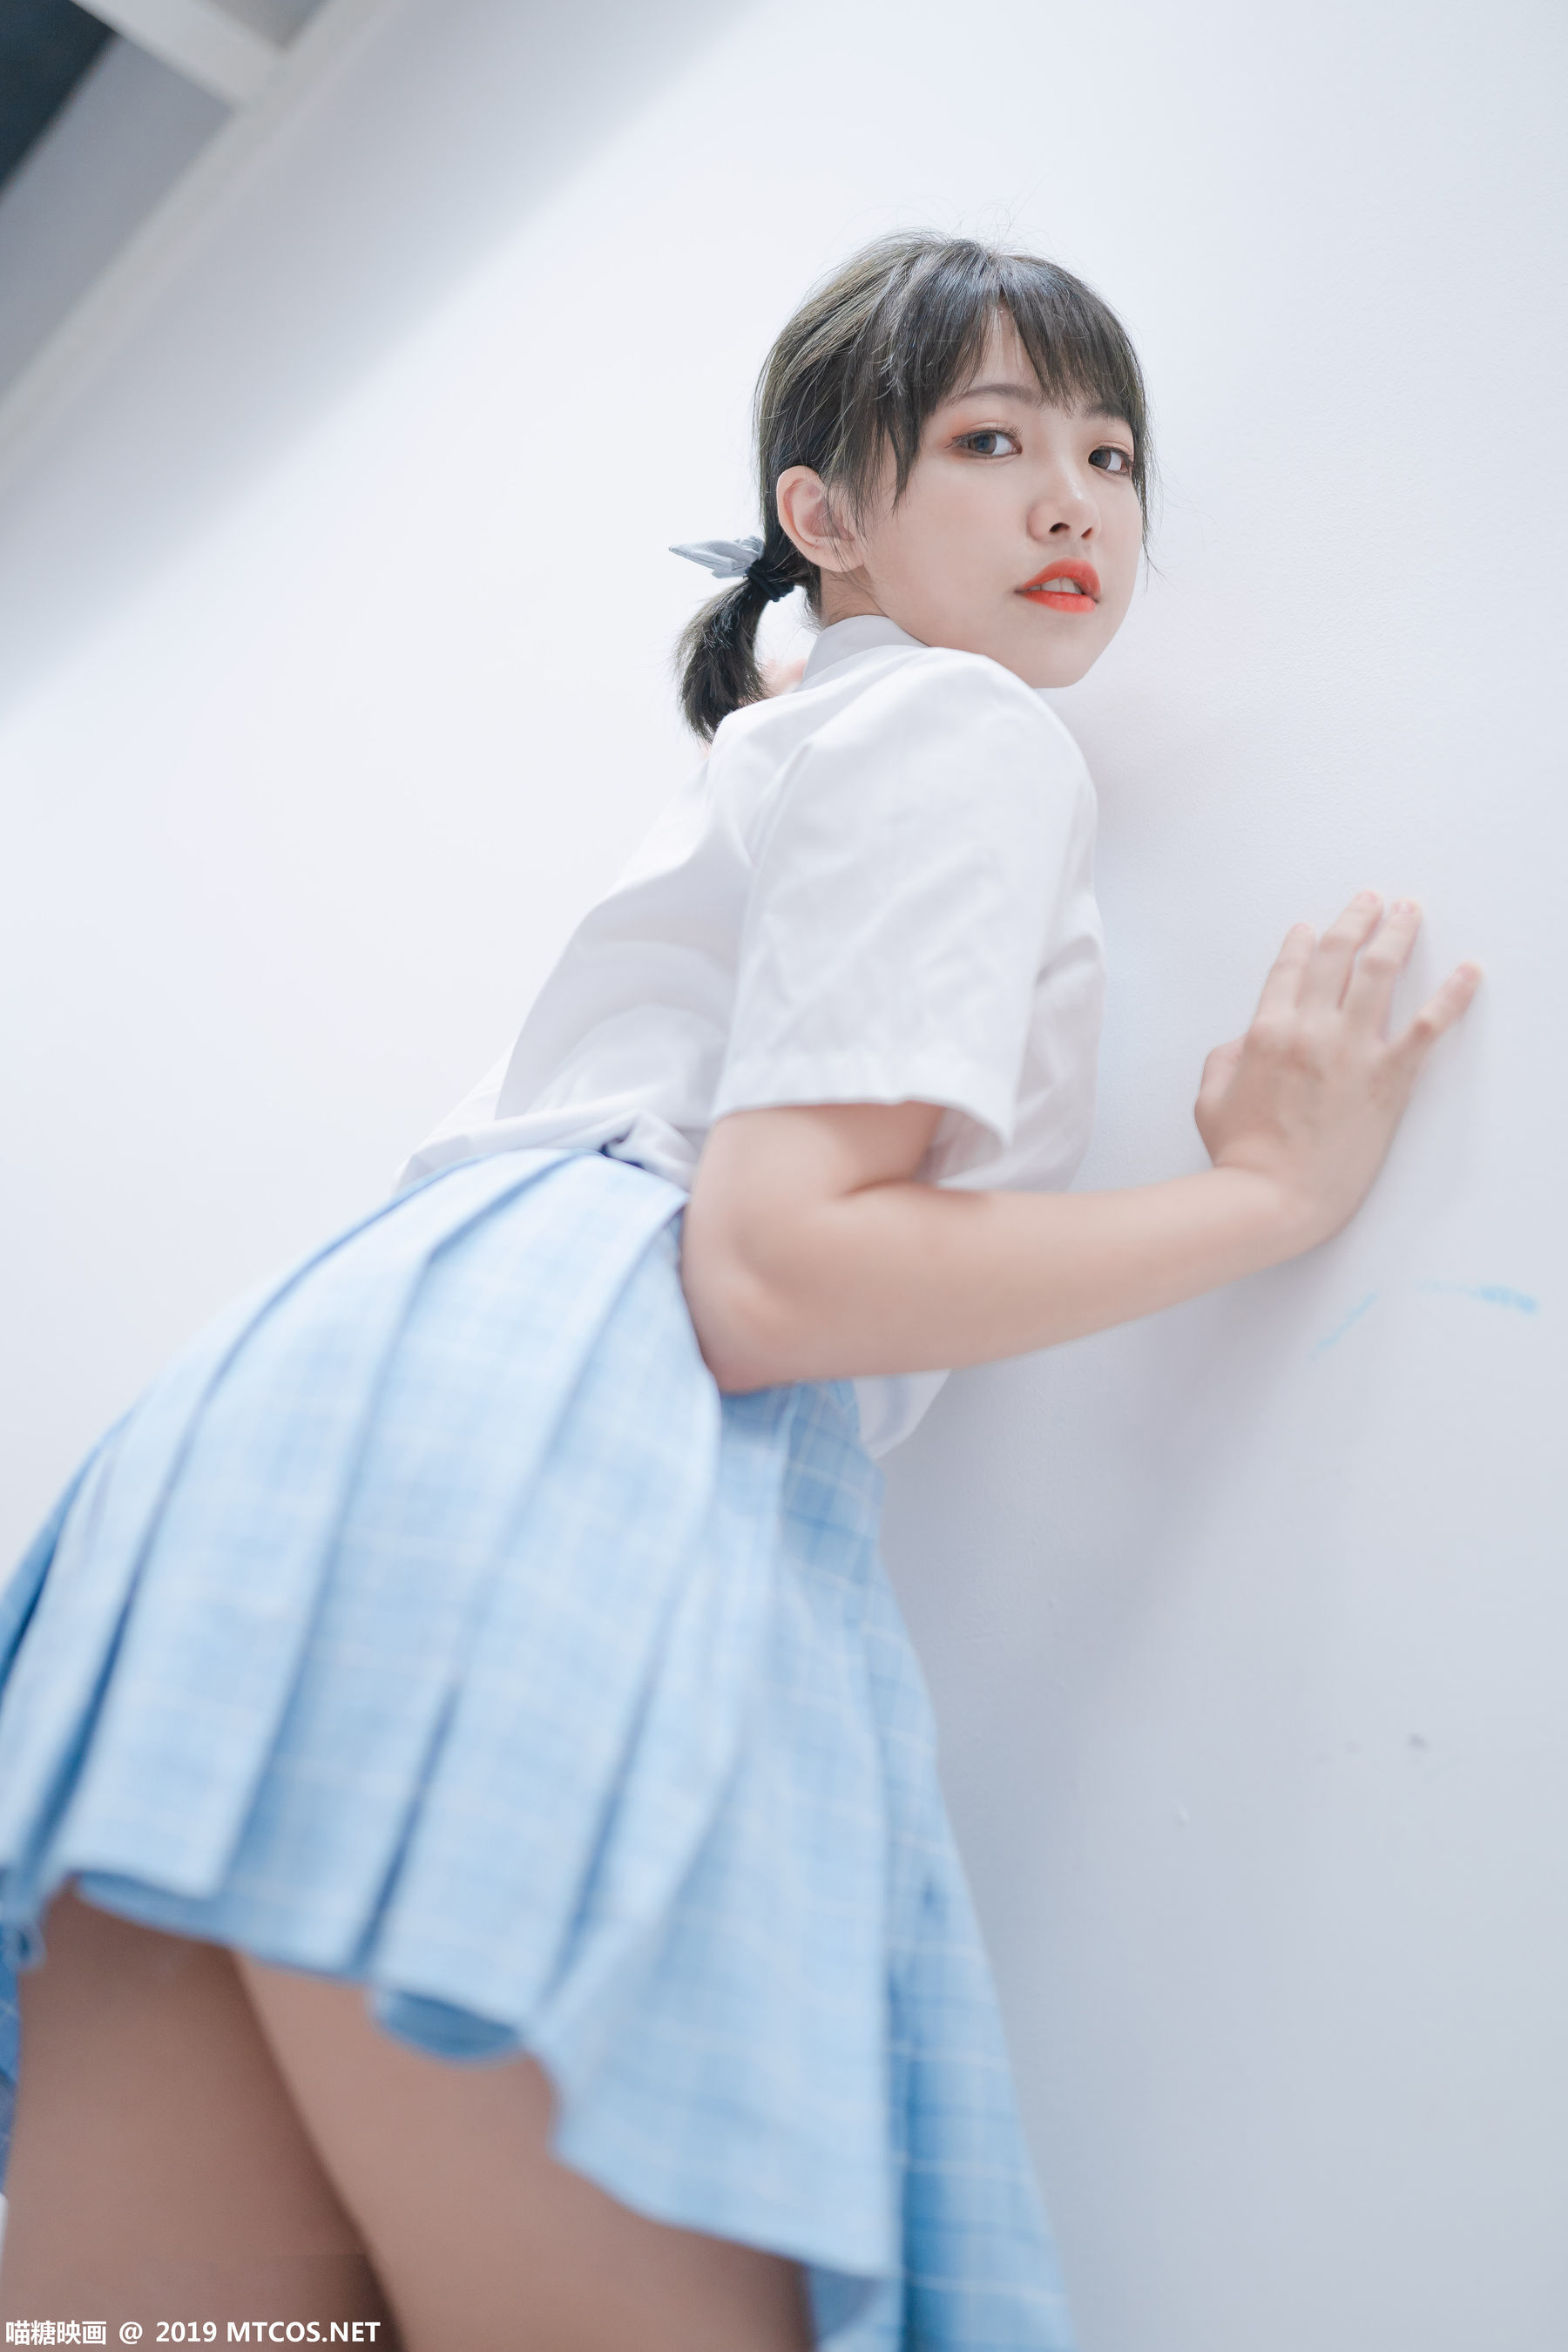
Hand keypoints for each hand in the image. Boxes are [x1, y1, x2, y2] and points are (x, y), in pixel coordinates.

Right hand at [1195, 893, 1480, 1247]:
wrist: (1272, 1197)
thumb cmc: (1240, 1157)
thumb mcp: (1210, 1098)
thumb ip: (1226, 1057)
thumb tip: (1245, 1040)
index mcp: (1265, 1032)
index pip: (1289, 969)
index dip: (1301, 943)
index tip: (1311, 928)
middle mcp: (1310, 1029)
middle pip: (1337, 956)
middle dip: (1355, 919)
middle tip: (1371, 900)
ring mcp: (1351, 1051)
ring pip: (1379, 972)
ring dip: (1398, 934)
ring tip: (1410, 913)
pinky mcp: (1387, 1078)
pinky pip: (1427, 1027)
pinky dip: (1452, 995)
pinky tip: (1470, 972)